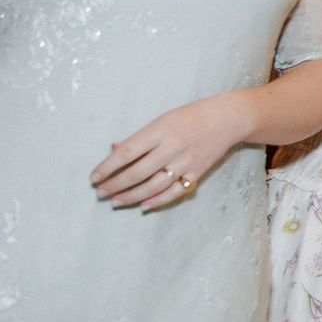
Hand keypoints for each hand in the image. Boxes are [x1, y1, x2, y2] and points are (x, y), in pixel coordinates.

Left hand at [91, 94, 248, 210]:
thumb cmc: (190, 116)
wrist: (227, 119)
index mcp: (160, 131)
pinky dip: (157, 201)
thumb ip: (139, 138)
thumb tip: (114, 151)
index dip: (107, 167)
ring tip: (115, 201)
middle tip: (100, 193)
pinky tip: (143, 205)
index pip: (127, 152)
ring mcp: (186, 162)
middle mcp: (172, 147)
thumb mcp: (162, 120)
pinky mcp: (197, 172)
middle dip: (115, 185)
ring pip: (153, 186)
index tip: (94, 178)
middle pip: (137, 172)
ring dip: (131, 196)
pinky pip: (175, 192)